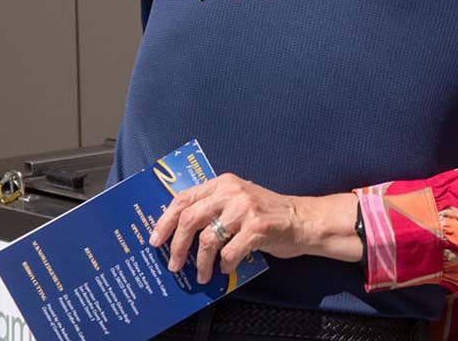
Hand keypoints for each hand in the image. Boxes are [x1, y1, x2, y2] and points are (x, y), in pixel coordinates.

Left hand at [148, 174, 358, 283]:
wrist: (303, 220)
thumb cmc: (267, 214)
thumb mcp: (238, 201)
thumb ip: (213, 206)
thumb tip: (177, 229)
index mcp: (223, 183)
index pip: (184, 198)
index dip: (165, 220)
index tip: (155, 240)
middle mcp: (232, 192)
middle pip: (190, 219)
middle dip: (177, 246)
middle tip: (174, 264)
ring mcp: (245, 209)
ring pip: (207, 240)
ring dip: (201, 263)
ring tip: (202, 275)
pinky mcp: (256, 228)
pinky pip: (229, 253)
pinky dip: (225, 265)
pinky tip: (227, 269)